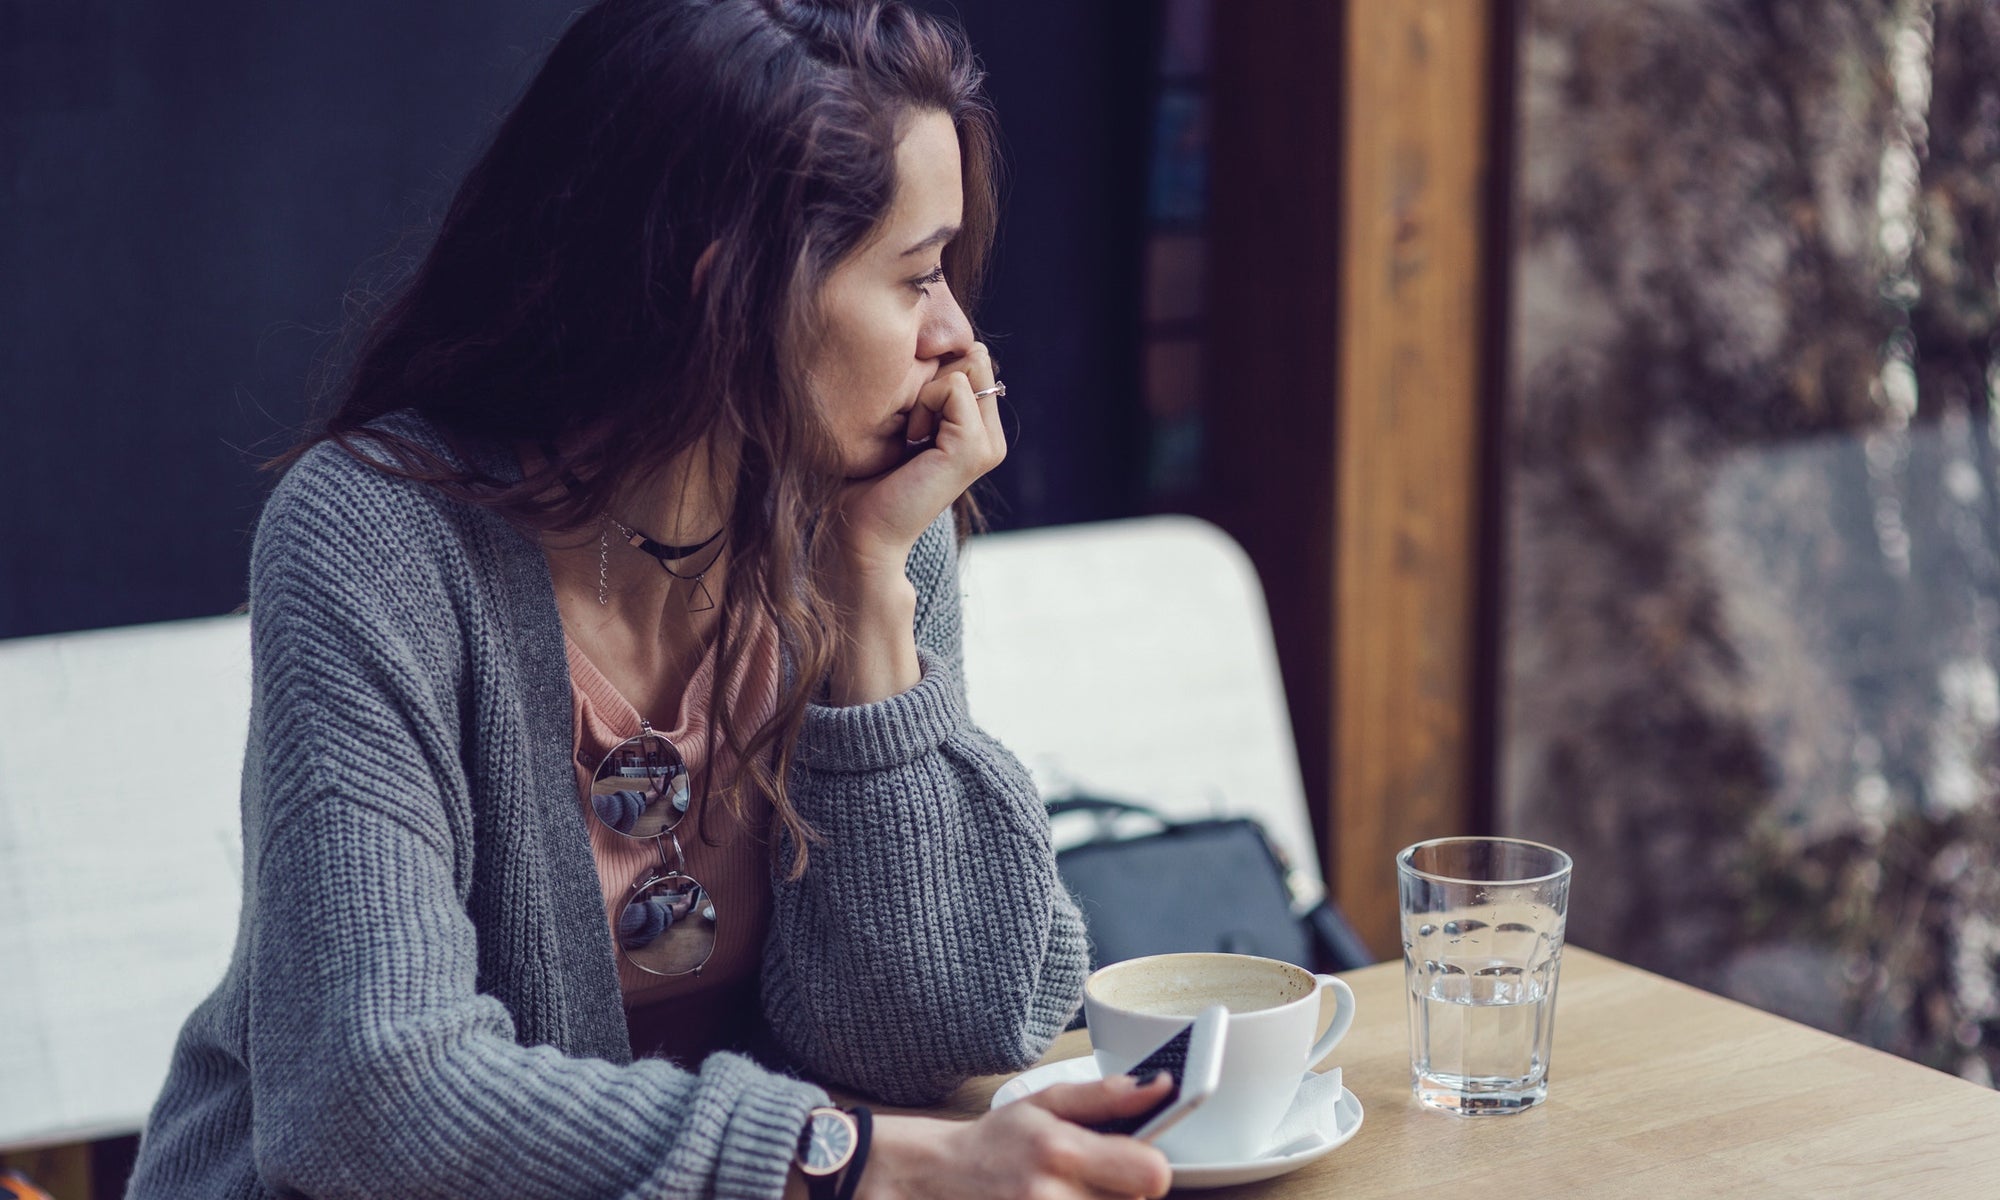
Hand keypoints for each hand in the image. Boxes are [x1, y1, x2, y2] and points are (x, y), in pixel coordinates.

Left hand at [831, 342, 1005, 575]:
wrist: (860, 528)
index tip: (908, 416)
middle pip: (972, 355)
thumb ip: (927, 384)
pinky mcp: (975, 449)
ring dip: (924, 393)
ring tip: (910, 435)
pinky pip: (953, 386)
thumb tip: (930, 338)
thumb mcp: (903, 417)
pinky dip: (923, 404)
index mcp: (979, 428)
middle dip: (931, 378)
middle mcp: (993, 436)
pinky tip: (912, 441)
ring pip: (965, 365)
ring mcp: (989, 444)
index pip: (971, 356)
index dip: (932, 370)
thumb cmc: (866, 474)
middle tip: (909, 426)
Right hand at [856, 1073, 1173, 1199]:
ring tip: (1071, 1193)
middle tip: (1089, 1177)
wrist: (939, 1180)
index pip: (1152, 1173)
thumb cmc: (996, 1141)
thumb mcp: (1046, 1103)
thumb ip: (1107, 1096)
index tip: (1131, 1159)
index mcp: (1061, 1151)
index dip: (1149, 1165)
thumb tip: (1160, 1086)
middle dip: (1122, 1190)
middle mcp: (1053, 1198)